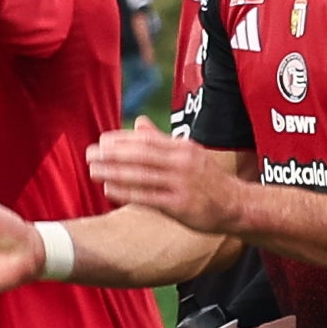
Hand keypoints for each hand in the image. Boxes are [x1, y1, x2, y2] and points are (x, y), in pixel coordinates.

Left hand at [85, 128, 244, 235]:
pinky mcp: (180, 205)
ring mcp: (181, 184)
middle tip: (89, 153)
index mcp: (183, 148)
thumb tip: (138, 122)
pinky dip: (126, 192)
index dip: (122, 139)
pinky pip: (148, 197)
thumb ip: (161, 140)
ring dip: (113, 172)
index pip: (147, 140)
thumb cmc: (208, 180)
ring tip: (93, 170)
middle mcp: (182, 163)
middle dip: (112, 154)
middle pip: (141, 155)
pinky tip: (109, 189)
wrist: (237, 205)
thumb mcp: (189, 154)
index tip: (101, 140)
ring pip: (141, 175)